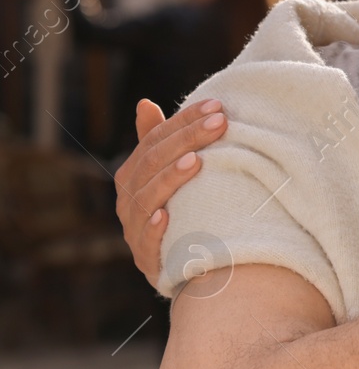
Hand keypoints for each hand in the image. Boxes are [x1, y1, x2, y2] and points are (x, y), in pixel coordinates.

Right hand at [113, 98, 227, 285]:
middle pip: (152, 164)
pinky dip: (154, 229)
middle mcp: (128, 200)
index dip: (184, 121)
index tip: (217, 106)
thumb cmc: (179, 208)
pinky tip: (167, 215)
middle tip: (220, 123)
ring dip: (170, 180)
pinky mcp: (147, 260)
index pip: (155, 140)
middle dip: (187, 140)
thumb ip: (157, 142)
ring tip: (196, 161)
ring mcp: (134, 230)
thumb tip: (144, 103)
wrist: (184, 264)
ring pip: (146, 200)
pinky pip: (146, 243)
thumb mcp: (168, 173)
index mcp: (133, 175)